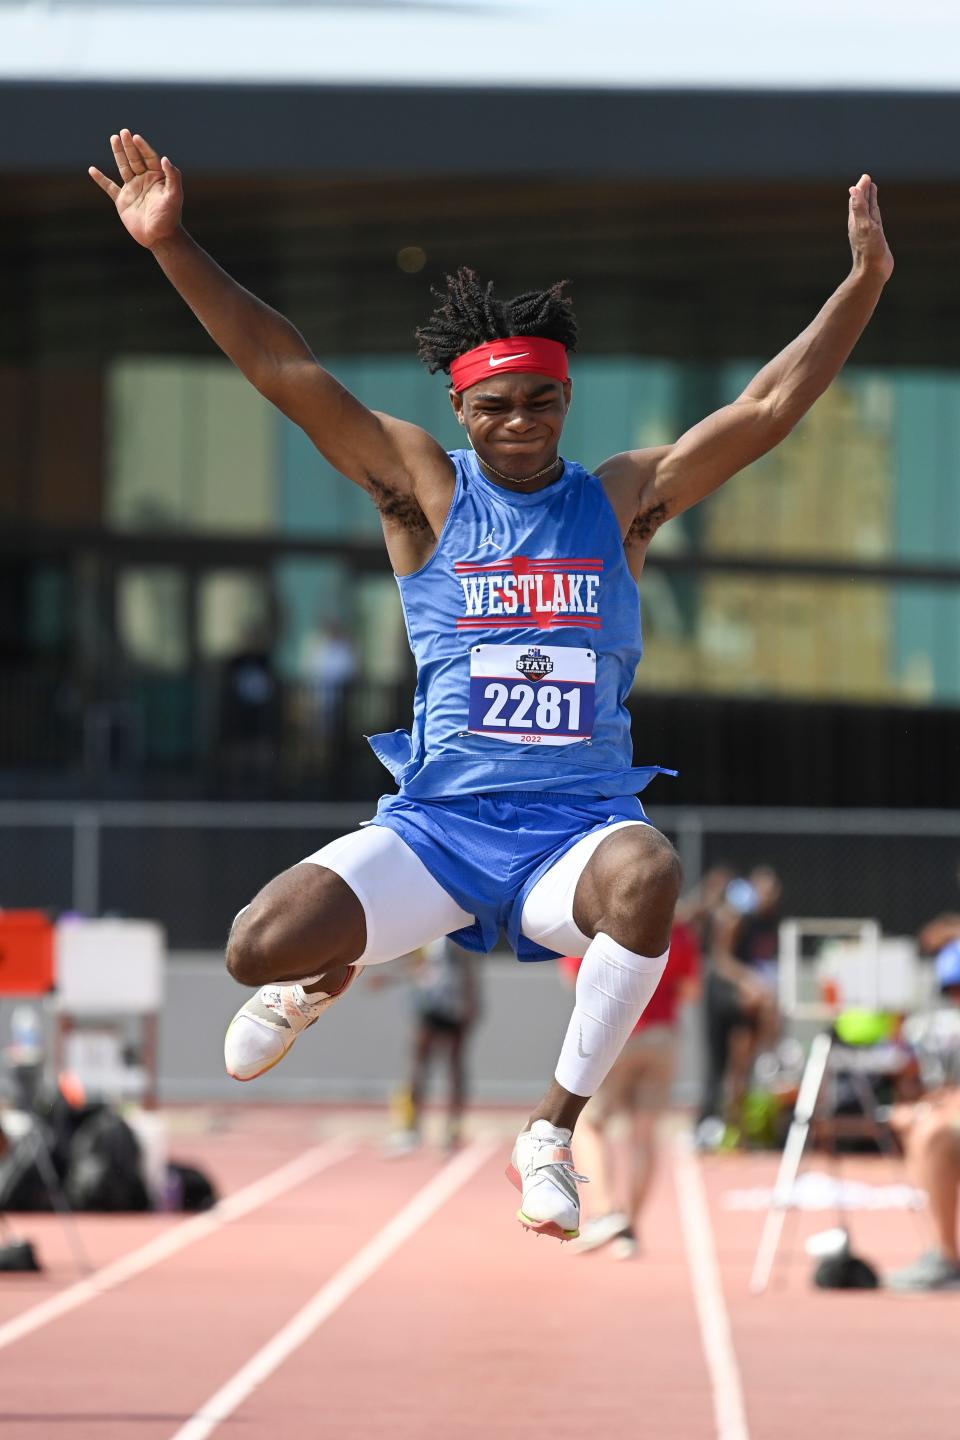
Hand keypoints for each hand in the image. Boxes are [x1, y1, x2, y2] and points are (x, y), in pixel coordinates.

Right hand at [88, 129, 182, 249]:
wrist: (159, 238)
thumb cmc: (170, 218)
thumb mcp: (174, 196)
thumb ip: (173, 177)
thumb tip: (165, 158)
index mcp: (157, 178)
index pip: (149, 158)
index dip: (143, 147)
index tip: (136, 137)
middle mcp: (144, 181)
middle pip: (135, 159)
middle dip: (129, 146)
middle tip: (123, 132)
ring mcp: (132, 189)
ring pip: (123, 167)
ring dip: (118, 154)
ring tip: (114, 138)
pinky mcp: (122, 200)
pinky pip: (109, 187)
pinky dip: (101, 179)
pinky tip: (92, 170)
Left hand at [847, 173, 893, 281]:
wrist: (873, 272)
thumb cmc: (869, 250)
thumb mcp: (864, 225)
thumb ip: (859, 207)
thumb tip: (852, 189)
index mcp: (856, 220)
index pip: (857, 199)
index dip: (861, 188)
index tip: (865, 177)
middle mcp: (861, 224)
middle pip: (862, 203)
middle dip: (864, 191)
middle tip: (866, 179)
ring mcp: (869, 230)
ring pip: (869, 210)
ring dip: (869, 199)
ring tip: (871, 189)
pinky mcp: (876, 237)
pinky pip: (875, 220)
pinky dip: (875, 212)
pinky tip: (876, 212)